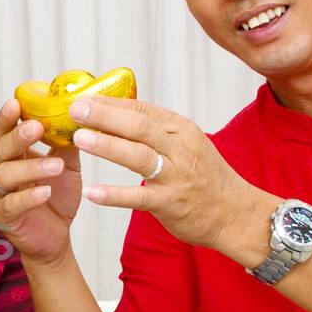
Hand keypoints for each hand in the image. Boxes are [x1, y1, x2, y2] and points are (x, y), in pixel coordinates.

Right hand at [0, 98, 80, 265]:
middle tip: (37, 127)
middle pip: (1, 148)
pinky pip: (12, 204)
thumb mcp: (65, 165)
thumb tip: (79, 115)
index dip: (7, 117)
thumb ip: (65, 143)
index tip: (16, 102)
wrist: (54, 236)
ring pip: (6, 175)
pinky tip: (45, 192)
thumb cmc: (55, 197)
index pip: (3, 130)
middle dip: (18, 136)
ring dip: (32, 168)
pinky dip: (28, 197)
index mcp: (10, 153)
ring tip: (56, 166)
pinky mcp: (2, 216)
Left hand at [70, 95, 255, 250]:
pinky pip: (139, 197)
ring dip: (108, 146)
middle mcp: (179, 148)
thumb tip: (112, 113)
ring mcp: (176, 176)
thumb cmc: (203, 176)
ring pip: (139, 156)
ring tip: (79, 138)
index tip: (82, 97)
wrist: (236, 213)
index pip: (141, 109)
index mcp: (180, 128)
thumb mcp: (185, 143)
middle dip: (105, 115)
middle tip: (75, 110)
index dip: (110, 102)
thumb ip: (154, 130)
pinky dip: (114, 195)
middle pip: (139, 126)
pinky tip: (91, 193)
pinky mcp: (171, 203)